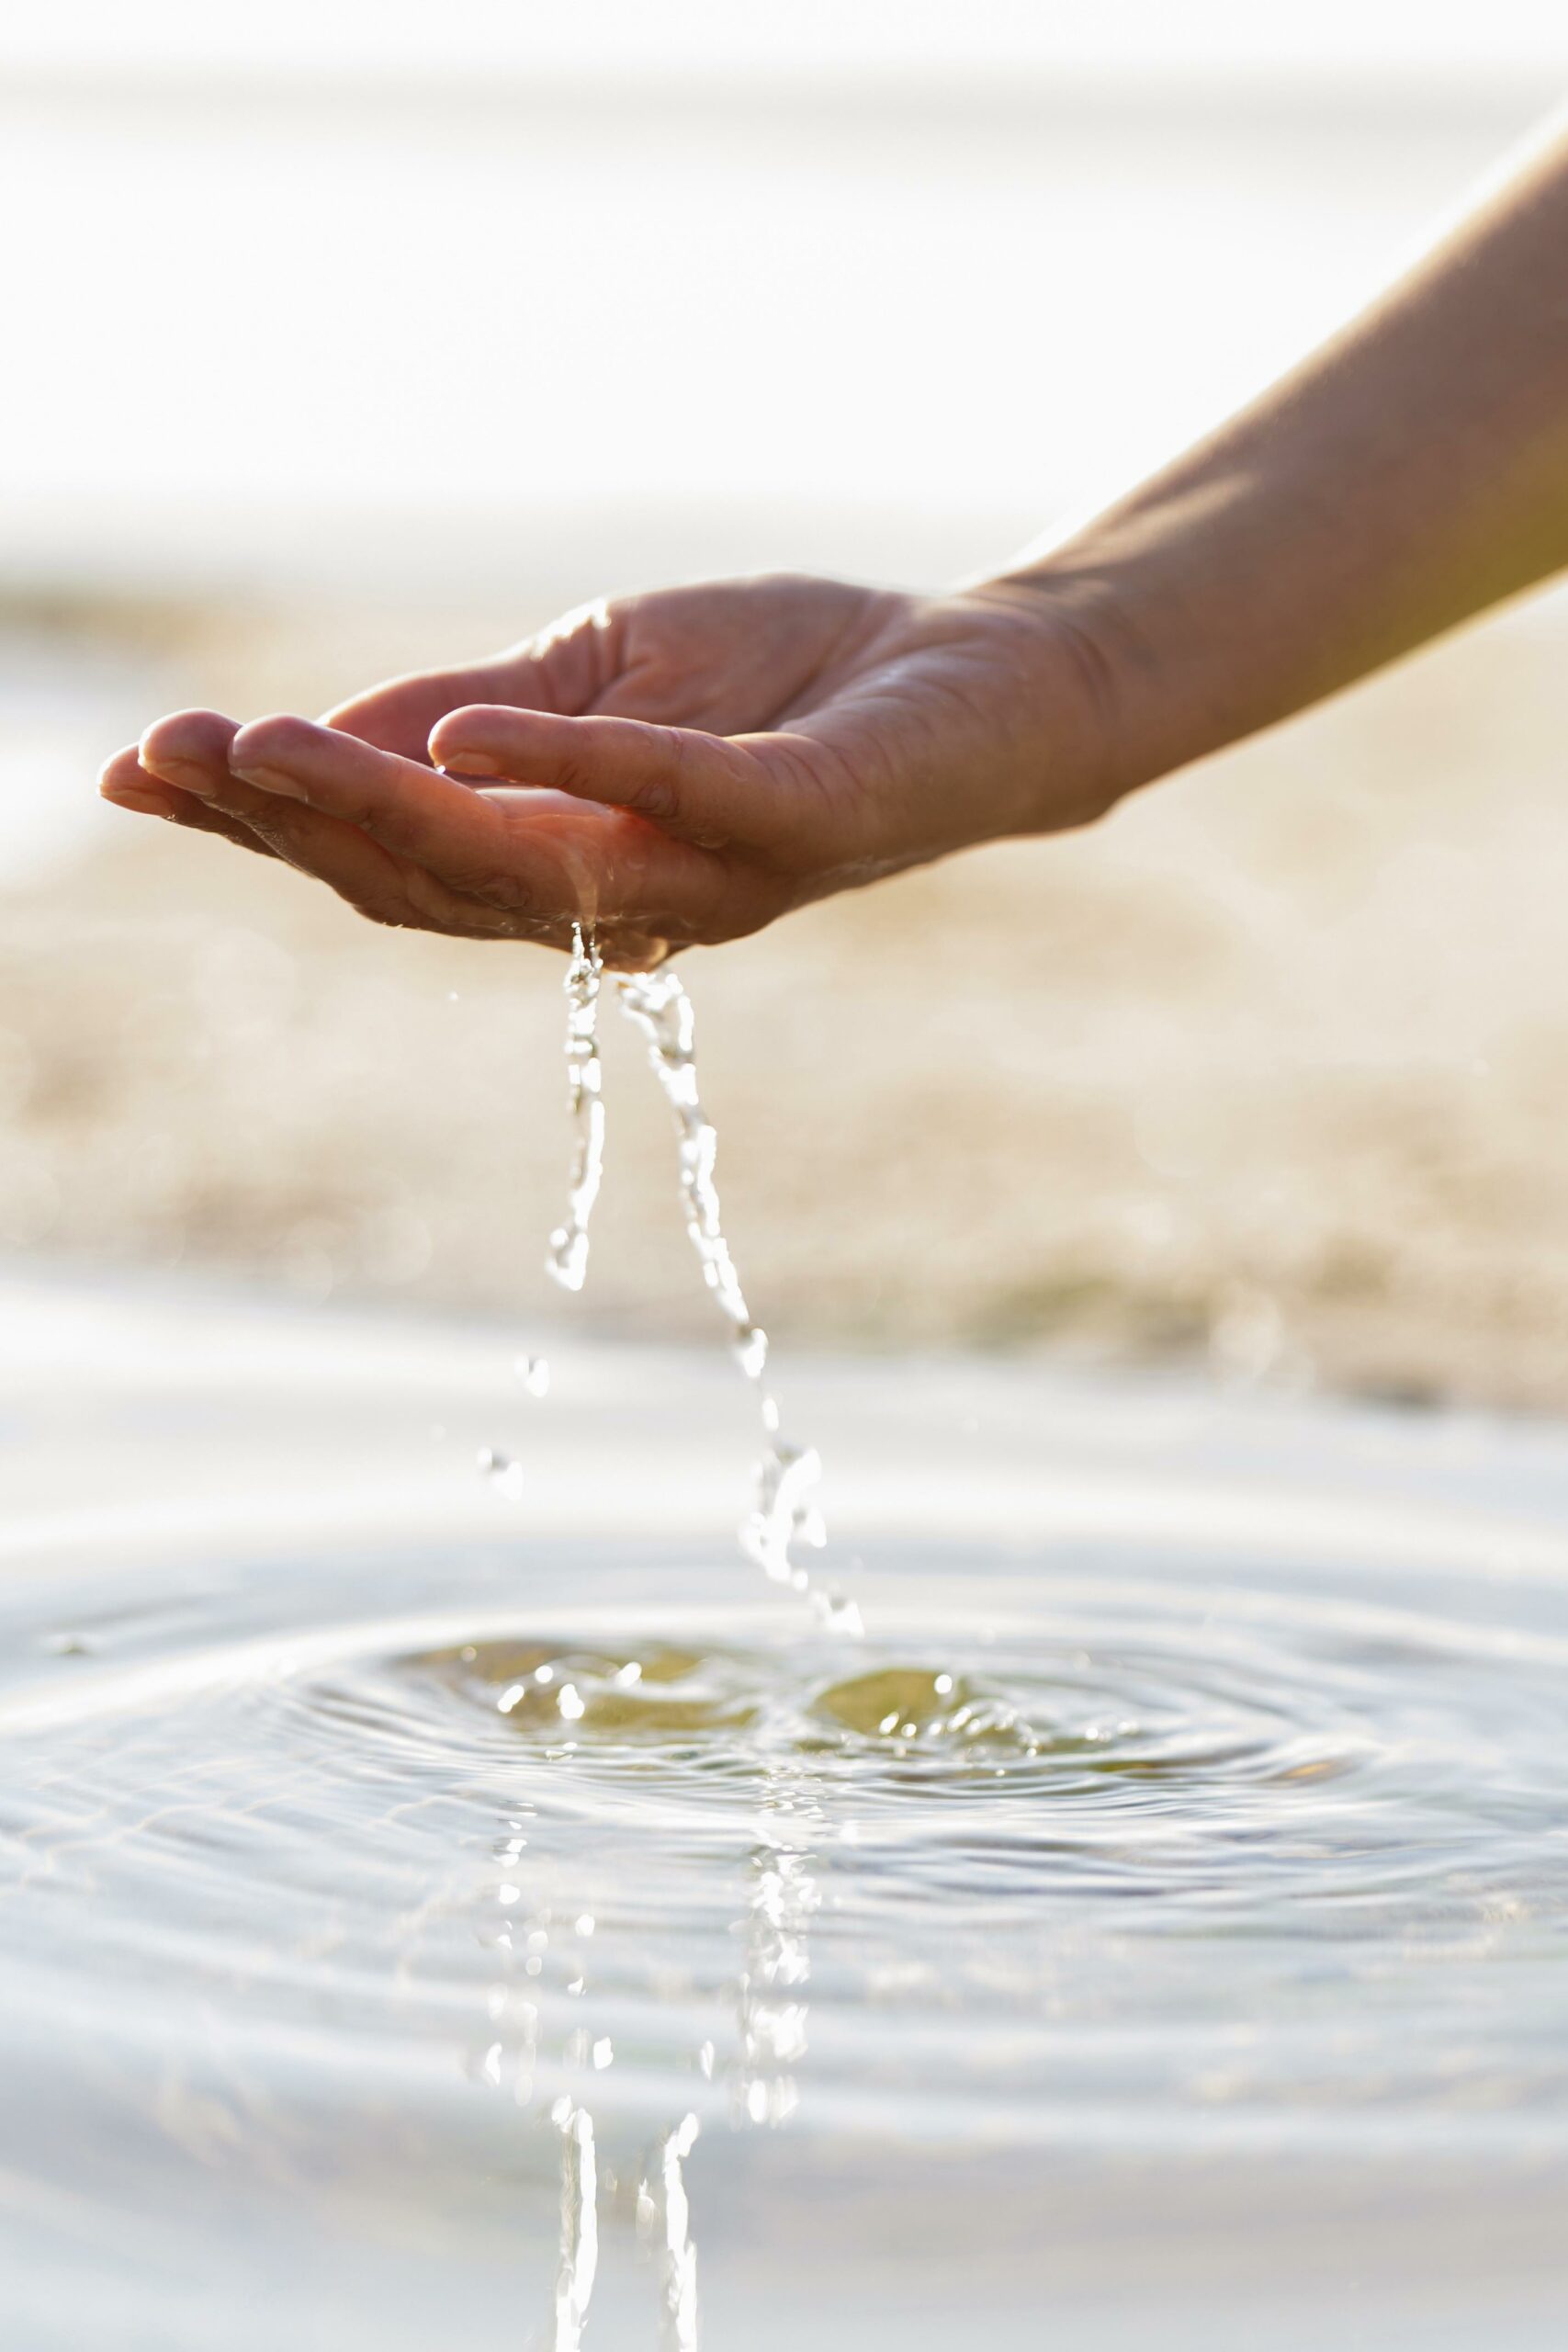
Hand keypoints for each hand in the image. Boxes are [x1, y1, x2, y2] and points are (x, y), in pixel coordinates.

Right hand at [100, 572, 1116, 964]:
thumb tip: (330, 734)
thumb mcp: (601, 673)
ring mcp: (712, 871)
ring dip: (384, 809)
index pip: (393, 858)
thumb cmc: (790, 682)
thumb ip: (480, 711)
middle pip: (429, 885)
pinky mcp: (801, 820)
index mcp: (566, 863)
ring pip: (521, 869)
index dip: (265, 825)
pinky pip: (676, 801)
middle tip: (174, 759)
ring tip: (264, 746)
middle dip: (290, 826)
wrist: (982, 675)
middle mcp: (626, 899)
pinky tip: (461, 740)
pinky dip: (565, 773)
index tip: (142, 768)